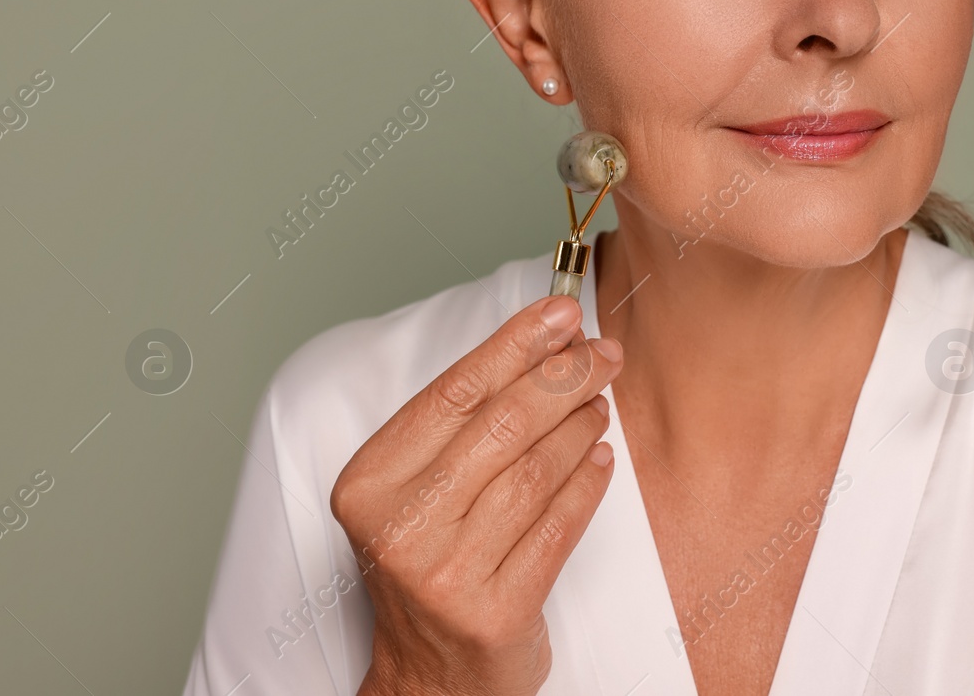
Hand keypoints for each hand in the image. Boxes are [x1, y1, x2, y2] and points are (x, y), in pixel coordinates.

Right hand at [330, 294, 620, 695]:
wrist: (428, 677)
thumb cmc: (431, 566)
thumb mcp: (417, 493)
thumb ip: (462, 426)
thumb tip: (541, 346)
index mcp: (371, 484)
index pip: (454, 391)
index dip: (515, 344)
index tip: (562, 313)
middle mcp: (401, 526)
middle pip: (502, 424)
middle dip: (563, 377)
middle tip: (602, 354)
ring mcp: (447, 573)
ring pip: (536, 471)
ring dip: (581, 427)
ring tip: (601, 404)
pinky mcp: (495, 612)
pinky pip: (559, 527)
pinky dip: (588, 484)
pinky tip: (601, 459)